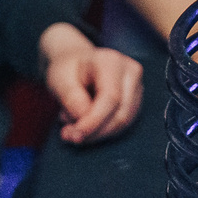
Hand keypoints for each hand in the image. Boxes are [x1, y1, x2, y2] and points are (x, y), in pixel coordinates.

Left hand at [39, 22, 144, 144]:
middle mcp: (130, 72)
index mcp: (111, 62)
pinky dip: (103, 131)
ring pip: (123, 123)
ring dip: (97, 134)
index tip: (75, 135)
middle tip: (69, 135)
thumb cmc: (68, 70)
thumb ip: (71, 99)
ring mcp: (137, 86)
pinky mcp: (136, 100)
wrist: (77, 63)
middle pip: (120, 114)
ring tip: (73, 129)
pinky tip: (86, 126)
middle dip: (94, 132)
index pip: (111, 98)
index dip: (94, 121)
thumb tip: (84, 121)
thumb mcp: (60, 79)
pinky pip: (123, 124)